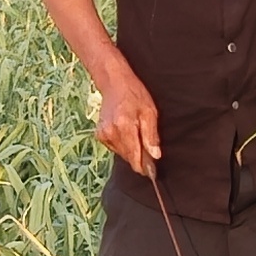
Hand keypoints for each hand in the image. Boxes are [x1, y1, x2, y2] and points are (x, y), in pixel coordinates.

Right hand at [92, 54, 162, 174]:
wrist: (114, 83)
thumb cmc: (135, 94)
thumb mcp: (149, 112)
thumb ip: (151, 135)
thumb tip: (155, 156)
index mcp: (124, 127)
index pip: (135, 158)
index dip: (145, 168)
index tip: (153, 172)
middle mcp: (111, 133)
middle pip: (129, 158)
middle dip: (140, 157)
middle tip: (148, 145)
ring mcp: (103, 135)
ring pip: (122, 154)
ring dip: (131, 150)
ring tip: (136, 133)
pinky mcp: (99, 135)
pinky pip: (115, 148)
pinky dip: (123, 144)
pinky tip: (126, 131)